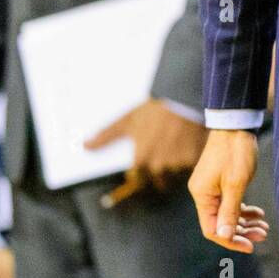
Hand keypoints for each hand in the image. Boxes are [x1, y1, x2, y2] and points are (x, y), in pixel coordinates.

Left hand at [85, 98, 205, 186]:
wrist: (181, 98)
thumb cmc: (152, 109)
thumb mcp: (126, 121)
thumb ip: (105, 137)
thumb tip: (84, 146)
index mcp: (140, 160)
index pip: (137, 178)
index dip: (141, 170)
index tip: (146, 159)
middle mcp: (158, 166)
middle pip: (158, 179)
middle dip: (160, 169)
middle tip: (163, 150)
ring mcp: (177, 163)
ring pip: (175, 173)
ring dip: (175, 165)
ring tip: (176, 144)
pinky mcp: (193, 159)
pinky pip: (191, 166)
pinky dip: (190, 158)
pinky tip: (187, 143)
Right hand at [188, 129, 266, 252]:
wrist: (236, 126)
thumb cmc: (235, 152)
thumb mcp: (236, 184)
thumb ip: (230, 211)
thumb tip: (224, 235)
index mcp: (203, 196)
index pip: (213, 229)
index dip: (231, 241)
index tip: (251, 245)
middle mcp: (204, 194)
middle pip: (221, 224)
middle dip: (242, 232)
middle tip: (263, 234)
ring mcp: (212, 188)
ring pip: (228, 214)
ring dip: (245, 222)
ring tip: (263, 226)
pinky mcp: (220, 182)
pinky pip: (230, 203)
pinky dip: (244, 209)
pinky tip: (258, 213)